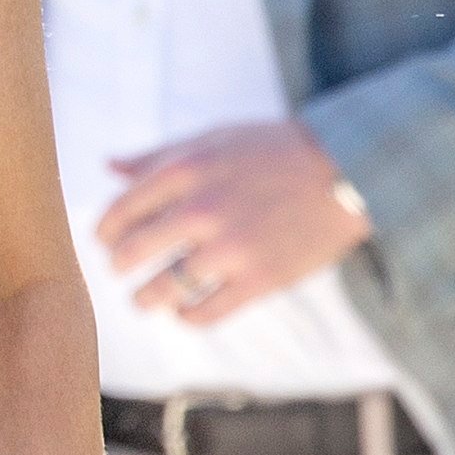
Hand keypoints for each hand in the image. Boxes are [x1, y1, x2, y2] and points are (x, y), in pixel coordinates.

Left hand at [97, 121, 372, 324]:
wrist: (349, 170)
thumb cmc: (276, 151)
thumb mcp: (215, 138)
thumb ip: (159, 156)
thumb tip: (109, 165)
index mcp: (185, 170)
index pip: (120, 212)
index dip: (105, 232)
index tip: (106, 242)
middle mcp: (201, 210)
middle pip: (131, 253)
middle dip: (118, 266)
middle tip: (122, 270)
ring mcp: (230, 248)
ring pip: (161, 290)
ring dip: (144, 299)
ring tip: (144, 300)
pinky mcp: (260, 279)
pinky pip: (204, 313)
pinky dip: (186, 316)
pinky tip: (185, 310)